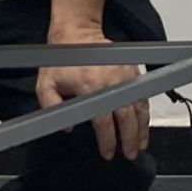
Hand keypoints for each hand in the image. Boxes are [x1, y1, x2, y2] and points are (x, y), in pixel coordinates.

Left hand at [36, 36, 150, 160]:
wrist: (78, 36)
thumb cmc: (61, 61)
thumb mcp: (46, 85)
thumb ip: (52, 108)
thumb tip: (67, 128)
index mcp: (90, 87)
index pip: (103, 121)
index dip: (108, 140)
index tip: (108, 153)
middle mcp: (112, 82)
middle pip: (126, 117)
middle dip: (129, 139)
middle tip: (129, 154)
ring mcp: (125, 76)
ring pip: (138, 108)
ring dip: (141, 128)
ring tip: (140, 145)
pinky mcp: (132, 72)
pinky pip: (142, 96)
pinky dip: (145, 113)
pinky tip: (144, 126)